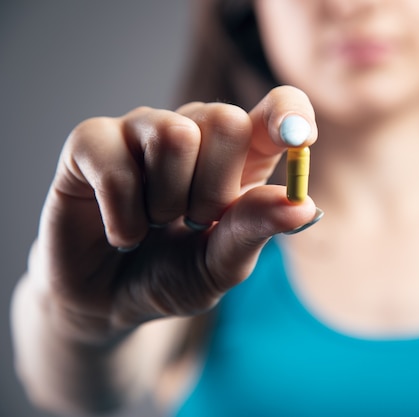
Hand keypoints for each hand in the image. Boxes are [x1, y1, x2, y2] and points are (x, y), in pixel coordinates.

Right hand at [31, 86, 317, 341]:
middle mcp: (194, 131)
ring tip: (155, 224)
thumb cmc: (173, 275)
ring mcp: (141, 130)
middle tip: (193, 223)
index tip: (298, 140)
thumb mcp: (221, 265)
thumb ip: (255, 230)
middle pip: (227, 120)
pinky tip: (122, 233)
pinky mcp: (91, 141)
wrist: (108, 302)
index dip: (290, 115)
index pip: (277, 109)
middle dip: (215, 191)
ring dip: (167, 202)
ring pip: (175, 134)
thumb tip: (303, 205)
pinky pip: (117, 164)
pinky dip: (124, 216)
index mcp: (239, 157)